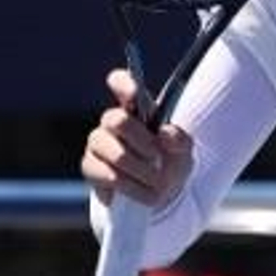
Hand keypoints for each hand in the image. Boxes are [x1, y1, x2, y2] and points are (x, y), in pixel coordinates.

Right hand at [80, 69, 193, 207]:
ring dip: (140, 170)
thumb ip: (179, 139)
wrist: (160, 193)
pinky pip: (105, 175)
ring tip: (158, 181)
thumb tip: (164, 133)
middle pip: (116, 119)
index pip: (120, 83)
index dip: (123, 84)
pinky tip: (144, 191)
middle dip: (142, 141)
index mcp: (136, 107)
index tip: (134, 92)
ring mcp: (98, 143)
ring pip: (113, 152)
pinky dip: (131, 186)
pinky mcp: (90, 167)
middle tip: (158, 157)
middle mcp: (112, 121)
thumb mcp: (184, 150)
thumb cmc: (171, 161)